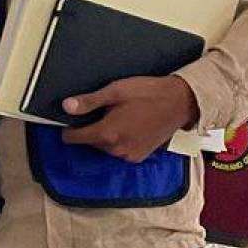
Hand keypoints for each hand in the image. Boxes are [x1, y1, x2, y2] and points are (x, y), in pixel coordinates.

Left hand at [61, 74, 198, 162]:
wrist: (180, 102)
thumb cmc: (149, 94)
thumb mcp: (115, 91)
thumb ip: (89, 101)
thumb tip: (66, 106)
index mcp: (107, 134)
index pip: (74, 138)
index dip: (69, 128)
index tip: (72, 119)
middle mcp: (116, 149)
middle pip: (89, 142)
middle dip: (91, 129)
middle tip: (104, 111)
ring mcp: (128, 155)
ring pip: (104, 147)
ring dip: (106, 135)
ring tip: (119, 117)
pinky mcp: (139, 156)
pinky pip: (119, 151)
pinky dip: (119, 141)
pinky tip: (129, 126)